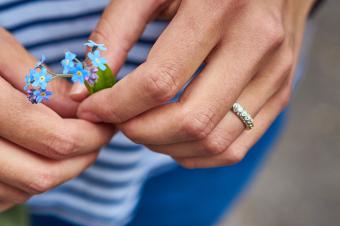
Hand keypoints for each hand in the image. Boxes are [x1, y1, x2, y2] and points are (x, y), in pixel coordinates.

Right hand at [0, 28, 114, 210]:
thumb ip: (39, 80)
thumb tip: (80, 104)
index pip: (54, 139)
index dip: (92, 135)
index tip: (106, 123)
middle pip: (44, 174)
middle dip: (83, 156)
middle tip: (98, 136)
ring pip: (28, 188)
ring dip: (62, 168)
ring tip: (73, 140)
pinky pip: (10, 194)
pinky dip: (36, 176)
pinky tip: (42, 151)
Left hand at [77, 0, 314, 167]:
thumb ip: (113, 35)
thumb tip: (84, 91)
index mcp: (220, 8)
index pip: (159, 81)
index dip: (117, 106)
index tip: (93, 108)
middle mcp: (257, 44)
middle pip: (191, 121)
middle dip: (141, 133)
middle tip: (119, 122)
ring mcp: (276, 74)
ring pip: (215, 141)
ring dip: (168, 147)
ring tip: (144, 129)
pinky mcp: (281, 94)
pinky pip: (235, 147)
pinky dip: (196, 154)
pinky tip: (174, 138)